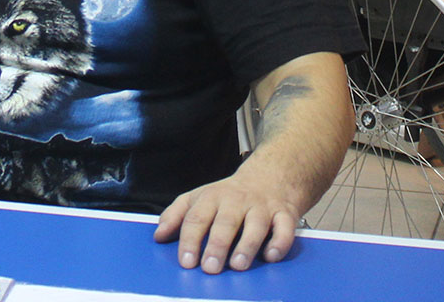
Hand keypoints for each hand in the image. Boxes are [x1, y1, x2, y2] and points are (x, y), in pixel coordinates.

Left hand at [152, 170, 301, 272]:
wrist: (270, 175)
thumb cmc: (229, 194)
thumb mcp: (199, 197)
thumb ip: (176, 215)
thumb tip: (158, 235)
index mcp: (212, 197)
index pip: (197, 218)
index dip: (190, 240)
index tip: (186, 261)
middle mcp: (237, 201)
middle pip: (225, 222)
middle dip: (217, 245)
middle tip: (210, 267)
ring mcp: (262, 207)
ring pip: (256, 224)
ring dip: (247, 245)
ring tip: (237, 265)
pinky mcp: (284, 214)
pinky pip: (285, 228)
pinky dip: (280, 242)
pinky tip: (270, 256)